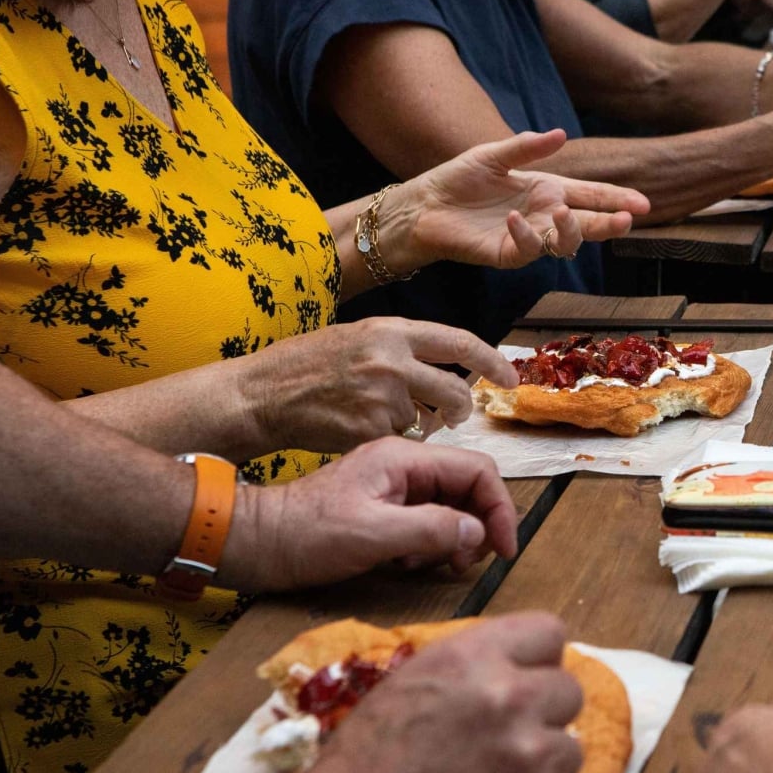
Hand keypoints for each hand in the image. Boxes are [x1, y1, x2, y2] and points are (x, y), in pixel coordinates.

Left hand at [221, 438, 517, 590]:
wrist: (256, 542)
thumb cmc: (306, 535)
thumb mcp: (372, 534)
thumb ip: (430, 529)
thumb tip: (477, 533)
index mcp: (405, 458)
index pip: (478, 469)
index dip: (499, 508)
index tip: (504, 548)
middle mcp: (405, 466)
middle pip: (468, 488)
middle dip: (478, 527)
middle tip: (466, 563)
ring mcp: (394, 487)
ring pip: (451, 508)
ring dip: (454, 540)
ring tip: (435, 566)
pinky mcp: (384, 509)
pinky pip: (427, 523)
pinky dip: (430, 547)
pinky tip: (408, 565)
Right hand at [241, 316, 518, 451]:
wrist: (261, 393)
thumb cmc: (304, 365)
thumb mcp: (356, 337)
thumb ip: (400, 348)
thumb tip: (442, 366)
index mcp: (392, 331)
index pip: (460, 342)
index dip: (493, 361)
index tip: (511, 375)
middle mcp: (392, 361)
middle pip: (455, 391)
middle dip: (461, 409)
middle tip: (454, 416)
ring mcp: (381, 397)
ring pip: (426, 421)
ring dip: (416, 425)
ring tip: (382, 416)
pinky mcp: (369, 430)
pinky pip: (400, 441)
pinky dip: (390, 440)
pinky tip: (362, 429)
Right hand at [289, 613, 582, 772]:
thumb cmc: (360, 767)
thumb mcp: (408, 686)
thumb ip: (470, 671)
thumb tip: (516, 673)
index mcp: (473, 658)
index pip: (548, 634)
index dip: (536, 661)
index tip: (523, 682)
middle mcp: (511, 698)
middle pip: (569, 691)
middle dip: (542, 714)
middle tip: (502, 743)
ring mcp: (534, 758)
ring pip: (569, 751)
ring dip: (540, 767)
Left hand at [389, 130, 648, 271]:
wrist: (424, 205)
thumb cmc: (459, 180)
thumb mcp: (494, 154)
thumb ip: (527, 146)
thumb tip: (562, 133)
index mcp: (547, 190)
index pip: (591, 195)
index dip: (616, 199)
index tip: (642, 203)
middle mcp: (544, 216)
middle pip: (587, 224)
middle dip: (610, 222)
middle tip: (629, 219)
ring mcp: (529, 237)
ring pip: (564, 243)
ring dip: (572, 231)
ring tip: (567, 213)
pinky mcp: (507, 253)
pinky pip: (527, 249)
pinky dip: (525, 234)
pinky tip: (514, 217)